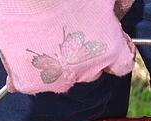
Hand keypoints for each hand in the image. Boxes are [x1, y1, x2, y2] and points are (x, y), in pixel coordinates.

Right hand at [0, 0, 134, 94]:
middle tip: (68, 32)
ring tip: (43, 35)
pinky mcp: (29, 82)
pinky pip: (31, 81)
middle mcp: (87, 72)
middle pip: (91, 71)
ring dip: (56, 62)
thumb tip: (124, 4)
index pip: (121, 64)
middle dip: (84, 56)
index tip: (104, 39)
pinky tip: (25, 53)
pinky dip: (29, 70)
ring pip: (61, 77)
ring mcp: (58, 80)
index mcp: (109, 50)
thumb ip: (118, 3)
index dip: (114, 52)